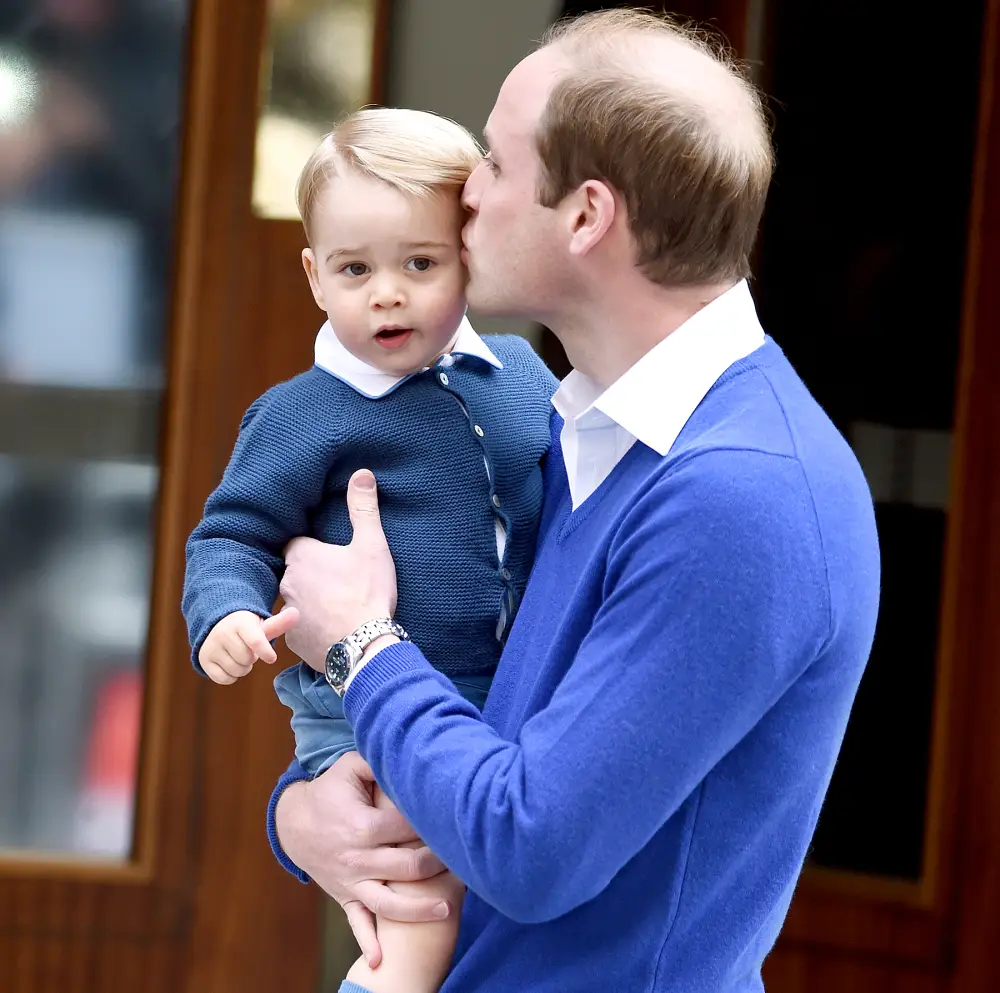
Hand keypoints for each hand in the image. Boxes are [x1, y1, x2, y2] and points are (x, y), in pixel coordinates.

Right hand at [198, 608, 298, 684]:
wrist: (216, 625)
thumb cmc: (246, 627)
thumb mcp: (261, 624)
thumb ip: (279, 623)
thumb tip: (296, 613)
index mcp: (240, 623)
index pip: (254, 639)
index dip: (264, 651)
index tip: (271, 658)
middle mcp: (223, 634)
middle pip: (247, 659)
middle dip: (252, 658)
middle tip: (248, 649)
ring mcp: (211, 647)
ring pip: (236, 670)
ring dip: (242, 667)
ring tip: (239, 655)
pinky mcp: (204, 660)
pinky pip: (224, 679)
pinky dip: (231, 676)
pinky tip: (230, 663)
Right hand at [275, 752, 449, 966]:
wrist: (294, 823)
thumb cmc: (331, 791)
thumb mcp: (350, 766)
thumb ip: (379, 760)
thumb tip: (409, 749)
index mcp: (361, 826)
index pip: (407, 829)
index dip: (432, 825)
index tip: (454, 822)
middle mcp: (357, 858)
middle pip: (406, 867)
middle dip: (437, 866)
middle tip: (464, 861)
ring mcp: (351, 881)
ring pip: (387, 903)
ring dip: (417, 909)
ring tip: (447, 909)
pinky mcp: (345, 896)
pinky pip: (357, 922)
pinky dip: (368, 942)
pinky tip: (382, 960)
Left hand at [280, 470, 397, 670]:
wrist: (363, 645)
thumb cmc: (367, 592)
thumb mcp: (372, 545)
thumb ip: (364, 508)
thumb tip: (362, 473)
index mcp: (302, 556)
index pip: (296, 544)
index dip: (313, 548)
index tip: (329, 554)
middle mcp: (287, 582)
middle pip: (295, 572)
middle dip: (311, 574)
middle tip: (338, 580)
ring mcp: (288, 612)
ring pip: (296, 600)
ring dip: (310, 601)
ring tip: (337, 605)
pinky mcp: (294, 640)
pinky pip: (300, 628)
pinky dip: (313, 627)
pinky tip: (334, 628)